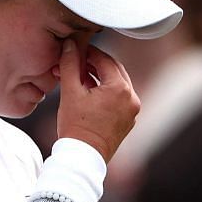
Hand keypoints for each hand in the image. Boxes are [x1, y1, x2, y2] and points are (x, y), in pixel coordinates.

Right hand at [55, 39, 138, 162]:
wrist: (83, 156)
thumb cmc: (75, 126)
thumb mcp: (70, 92)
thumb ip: (70, 65)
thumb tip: (70, 45)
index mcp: (119, 88)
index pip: (104, 59)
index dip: (88, 52)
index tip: (75, 50)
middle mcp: (131, 97)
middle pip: (114, 70)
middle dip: (95, 64)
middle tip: (77, 62)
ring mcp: (132, 110)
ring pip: (117, 84)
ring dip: (100, 78)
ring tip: (79, 78)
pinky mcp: (128, 120)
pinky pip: (119, 99)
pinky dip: (106, 92)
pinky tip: (89, 94)